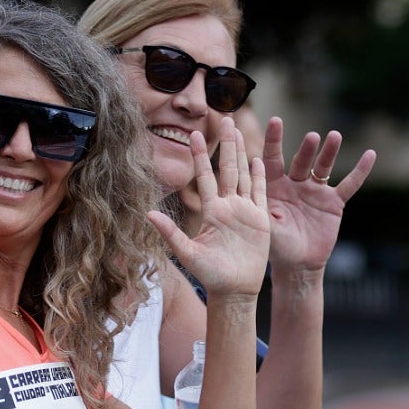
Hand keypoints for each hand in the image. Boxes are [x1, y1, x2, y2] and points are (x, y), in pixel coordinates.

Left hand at [148, 116, 270, 296]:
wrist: (234, 290)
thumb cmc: (210, 275)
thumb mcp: (187, 253)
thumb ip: (169, 233)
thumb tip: (147, 214)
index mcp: (211, 211)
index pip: (205, 177)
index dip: (200, 156)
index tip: (194, 134)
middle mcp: (227, 207)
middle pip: (228, 168)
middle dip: (226, 144)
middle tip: (224, 118)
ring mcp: (245, 212)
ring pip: (244, 175)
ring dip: (243, 153)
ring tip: (240, 130)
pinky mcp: (261, 220)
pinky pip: (260, 193)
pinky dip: (260, 176)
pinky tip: (259, 159)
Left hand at [260, 116, 375, 275]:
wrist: (297, 265)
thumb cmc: (275, 247)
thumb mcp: (264, 225)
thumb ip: (258, 204)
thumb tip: (245, 184)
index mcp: (274, 186)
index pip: (272, 158)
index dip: (274, 140)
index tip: (276, 120)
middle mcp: (295, 184)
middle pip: (301, 160)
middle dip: (306, 149)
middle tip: (311, 137)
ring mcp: (315, 191)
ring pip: (324, 167)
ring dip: (329, 152)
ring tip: (334, 136)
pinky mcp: (333, 202)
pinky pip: (349, 185)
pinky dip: (360, 171)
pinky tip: (370, 154)